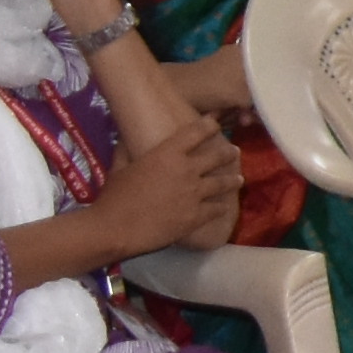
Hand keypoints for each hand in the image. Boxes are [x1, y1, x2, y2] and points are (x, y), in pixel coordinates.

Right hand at [101, 112, 241, 259]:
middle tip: (235, 152)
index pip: (196, 132)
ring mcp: (194, 194)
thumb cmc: (113, 197)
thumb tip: (125, 137)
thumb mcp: (118, 168)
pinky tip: (225, 207)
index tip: (216, 122)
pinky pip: (216, 209)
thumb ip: (126, 150)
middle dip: (229, 153)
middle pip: (218, 156)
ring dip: (233, 180)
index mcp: (167, 154)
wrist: (114, 229)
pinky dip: (221, 207)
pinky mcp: (196, 216)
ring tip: (239, 179)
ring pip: (224, 183)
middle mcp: (186, 170)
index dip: (210, 124)